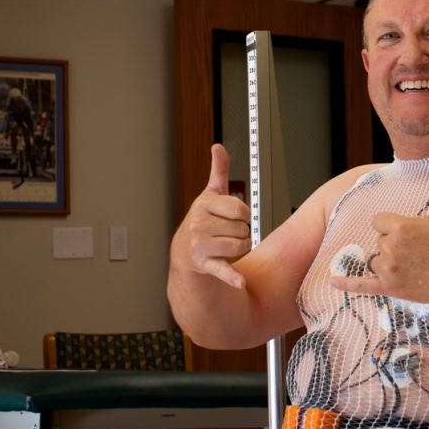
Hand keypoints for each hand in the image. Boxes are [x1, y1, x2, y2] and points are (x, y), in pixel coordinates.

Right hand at [175, 144, 249, 288]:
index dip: (242, 214)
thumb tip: (218, 146)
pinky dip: (232, 276)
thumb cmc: (203, 220)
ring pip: (242, 246)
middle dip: (241, 231)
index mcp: (203, 205)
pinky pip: (223, 269)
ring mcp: (201, 246)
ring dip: (242, 247)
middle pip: (243, 228)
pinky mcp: (205, 265)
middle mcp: (199, 225)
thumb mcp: (210, 195)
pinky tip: (240, 281)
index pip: (240, 208)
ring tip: (226, 245)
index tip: (233, 216)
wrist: (185, 252)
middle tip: (226, 232)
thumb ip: (218, 171)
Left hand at [330, 160, 428, 306]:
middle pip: (378, 240)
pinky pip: (360, 284)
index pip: (378, 221)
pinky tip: (332, 281)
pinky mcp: (388, 287)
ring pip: (374, 259)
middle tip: (417, 251)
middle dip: (393, 244)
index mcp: (400, 227)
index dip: (392, 225)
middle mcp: (390, 248)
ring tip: (411, 264)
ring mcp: (388, 269)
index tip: (410, 232)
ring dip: (387, 261)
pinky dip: (346, 283)